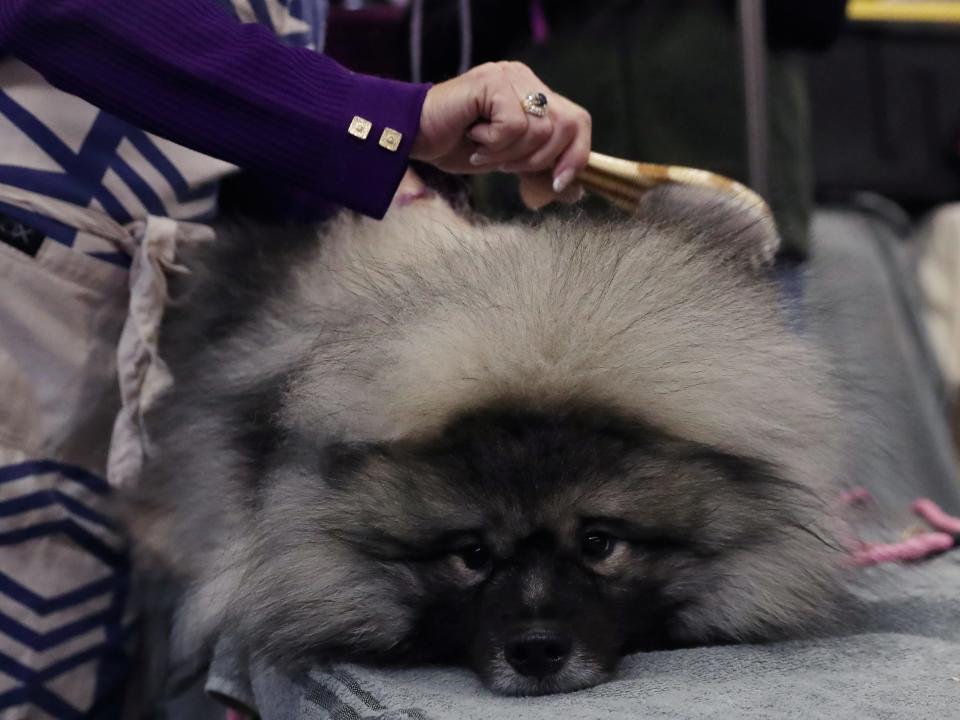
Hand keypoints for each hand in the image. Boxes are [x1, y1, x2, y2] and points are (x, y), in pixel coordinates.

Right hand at [411, 62, 590, 208]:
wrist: (413, 136)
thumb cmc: (456, 147)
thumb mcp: (508, 162)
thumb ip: (540, 170)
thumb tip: (574, 191)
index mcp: (534, 93)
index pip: (578, 121)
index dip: (576, 156)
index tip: (559, 185)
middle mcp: (525, 79)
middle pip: (566, 125)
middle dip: (539, 160)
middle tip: (504, 164)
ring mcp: (509, 76)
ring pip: (540, 129)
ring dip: (510, 153)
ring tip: (483, 148)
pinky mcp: (492, 82)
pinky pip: (515, 125)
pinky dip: (494, 143)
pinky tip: (473, 137)